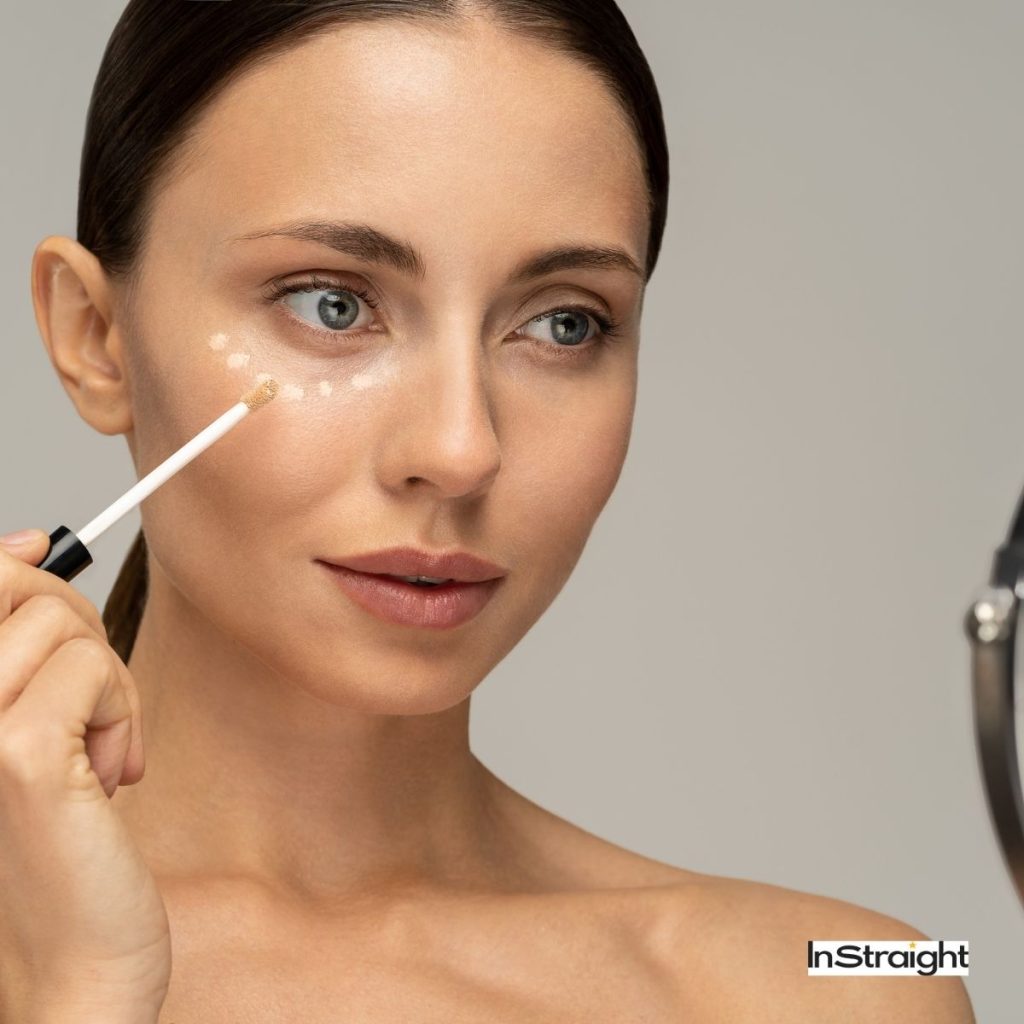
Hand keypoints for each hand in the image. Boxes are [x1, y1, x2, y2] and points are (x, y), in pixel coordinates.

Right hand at [0, 529, 170, 1019]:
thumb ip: (22, 640)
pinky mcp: (16, 755)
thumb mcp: (31, 726)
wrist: (69, 961)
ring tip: (100, 750)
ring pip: (60, 621)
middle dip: (76, 627)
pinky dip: (120, 711)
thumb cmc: (57, 846)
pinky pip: (91, 668)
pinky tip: (111, 772)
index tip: (42, 550)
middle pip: (15, 586)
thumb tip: (26, 543)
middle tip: (94, 697)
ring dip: (106, 681)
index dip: (8, 560)